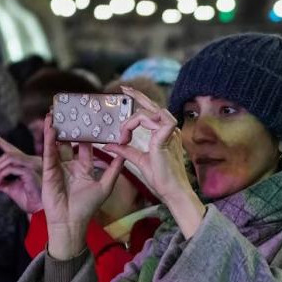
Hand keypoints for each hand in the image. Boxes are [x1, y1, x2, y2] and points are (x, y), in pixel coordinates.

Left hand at [0, 130, 43, 213]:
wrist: (40, 211)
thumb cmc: (29, 198)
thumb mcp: (8, 188)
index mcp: (27, 163)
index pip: (12, 148)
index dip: (0, 140)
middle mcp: (32, 161)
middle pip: (9, 152)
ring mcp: (33, 165)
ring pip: (10, 157)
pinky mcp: (31, 172)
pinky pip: (12, 168)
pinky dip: (2, 173)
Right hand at [42, 113, 123, 259]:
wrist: (71, 222)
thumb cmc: (88, 207)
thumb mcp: (105, 185)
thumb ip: (114, 169)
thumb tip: (125, 153)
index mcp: (84, 167)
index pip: (87, 145)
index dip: (89, 132)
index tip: (92, 118)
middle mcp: (71, 164)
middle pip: (69, 141)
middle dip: (69, 126)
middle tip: (70, 109)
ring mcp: (59, 166)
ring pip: (57, 143)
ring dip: (56, 128)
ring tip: (54, 112)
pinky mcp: (49, 170)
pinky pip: (49, 152)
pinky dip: (49, 139)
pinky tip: (50, 127)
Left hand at [102, 86, 204, 236]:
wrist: (172, 193)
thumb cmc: (162, 180)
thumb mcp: (138, 161)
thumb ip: (125, 150)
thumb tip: (109, 145)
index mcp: (164, 135)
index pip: (150, 115)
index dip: (135, 111)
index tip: (122, 125)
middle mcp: (169, 131)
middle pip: (153, 106)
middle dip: (138, 96)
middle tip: (124, 89)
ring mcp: (170, 134)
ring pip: (151, 112)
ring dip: (134, 118)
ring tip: (123, 131)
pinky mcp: (167, 138)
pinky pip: (153, 121)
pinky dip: (138, 123)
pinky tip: (127, 134)